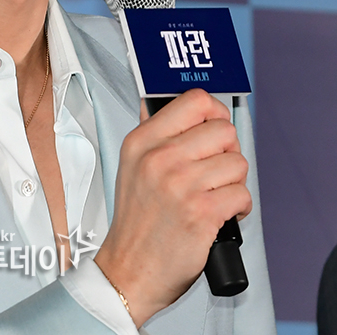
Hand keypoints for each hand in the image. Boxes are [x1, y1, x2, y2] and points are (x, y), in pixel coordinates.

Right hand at [94, 89, 251, 327]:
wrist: (129, 270)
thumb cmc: (136, 220)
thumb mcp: (132, 165)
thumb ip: (156, 133)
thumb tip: (182, 106)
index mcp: (142, 141)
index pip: (195, 100)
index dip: (214, 111)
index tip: (214, 125)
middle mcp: (160, 158)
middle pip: (223, 129)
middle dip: (227, 150)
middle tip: (216, 167)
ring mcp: (180, 185)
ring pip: (237, 162)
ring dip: (234, 181)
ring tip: (216, 193)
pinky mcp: (201, 213)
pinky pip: (242, 194)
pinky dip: (239, 206)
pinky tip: (221, 213)